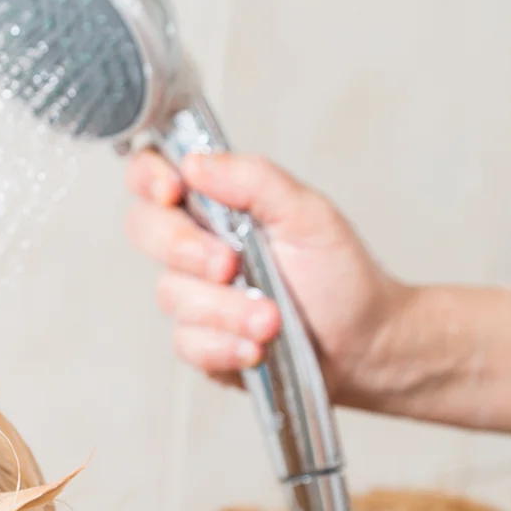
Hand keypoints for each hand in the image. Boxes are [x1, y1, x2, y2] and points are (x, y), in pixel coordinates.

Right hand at [125, 151, 408, 396]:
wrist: (364, 342)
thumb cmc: (340, 275)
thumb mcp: (308, 213)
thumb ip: (254, 180)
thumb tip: (196, 162)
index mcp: (216, 204)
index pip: (153, 175)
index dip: (148, 177)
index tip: (173, 191)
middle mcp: (196, 245)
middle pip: (145, 230)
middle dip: (186, 249)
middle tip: (230, 265)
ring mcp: (195, 296)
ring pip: (172, 294)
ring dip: (225, 310)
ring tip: (272, 320)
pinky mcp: (202, 343)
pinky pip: (188, 343)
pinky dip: (224, 345)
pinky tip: (257, 347)